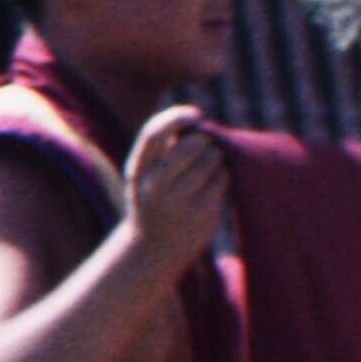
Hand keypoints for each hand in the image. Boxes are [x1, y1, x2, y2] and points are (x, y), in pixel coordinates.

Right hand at [116, 102, 233, 271]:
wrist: (153, 247)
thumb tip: (196, 120)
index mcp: (138, 170)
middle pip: (192, 145)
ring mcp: (179, 202)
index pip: (153, 133)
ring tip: (207, 168)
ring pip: (211, 161)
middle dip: (205, 141)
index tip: (197, 114)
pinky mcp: (203, 214)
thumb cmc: (154, 198)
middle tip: (205, 147)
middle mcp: (155, 186)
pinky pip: (222, 180)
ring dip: (216, 158)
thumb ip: (165, 147)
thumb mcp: (147, 173)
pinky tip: (213, 184)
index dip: (176, 116)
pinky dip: (222, 175)